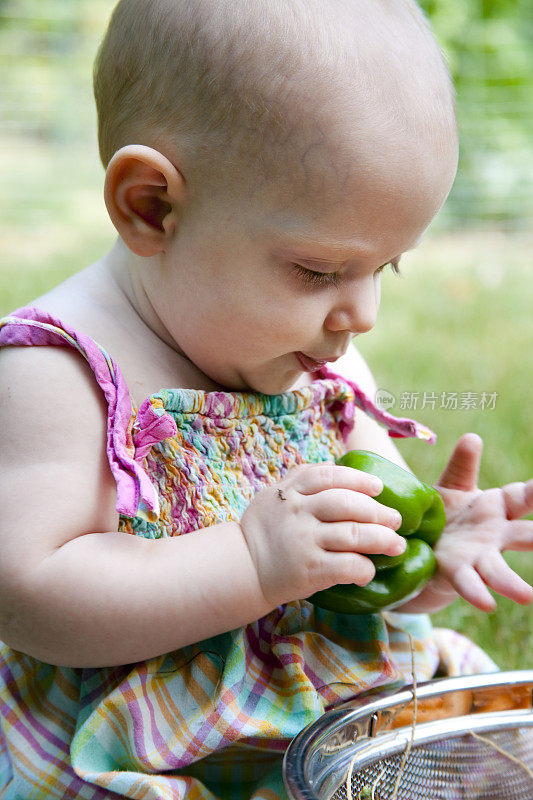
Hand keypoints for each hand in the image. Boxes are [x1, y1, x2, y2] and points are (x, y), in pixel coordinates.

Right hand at [240, 463, 405, 607]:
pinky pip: (346, 566)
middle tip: (396, 519)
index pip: (328, 475)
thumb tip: (338, 467)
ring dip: (382, 539)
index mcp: (290, 491)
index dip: (357, 479)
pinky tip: (368, 571)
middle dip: (377, 511)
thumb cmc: (264, 530)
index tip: (378, 487)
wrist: (241, 568)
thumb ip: (300, 481)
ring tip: (397, 545)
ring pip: (352, 534)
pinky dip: (363, 568)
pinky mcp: (309, 570)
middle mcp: (297, 512)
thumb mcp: (273, 496)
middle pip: (346, 504)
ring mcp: (303, 541)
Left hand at [398, 433, 532, 613]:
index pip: (526, 497)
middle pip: (525, 536)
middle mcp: (495, 534)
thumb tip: (472, 438)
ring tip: (528, 596)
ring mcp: (479, 556)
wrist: (421, 547)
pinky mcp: (457, 571)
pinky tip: (487, 605)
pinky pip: (469, 583)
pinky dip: (477, 593)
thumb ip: (463, 466)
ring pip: (500, 570)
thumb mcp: (452, 487)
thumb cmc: (445, 514)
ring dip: (514, 584)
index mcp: (498, 508)